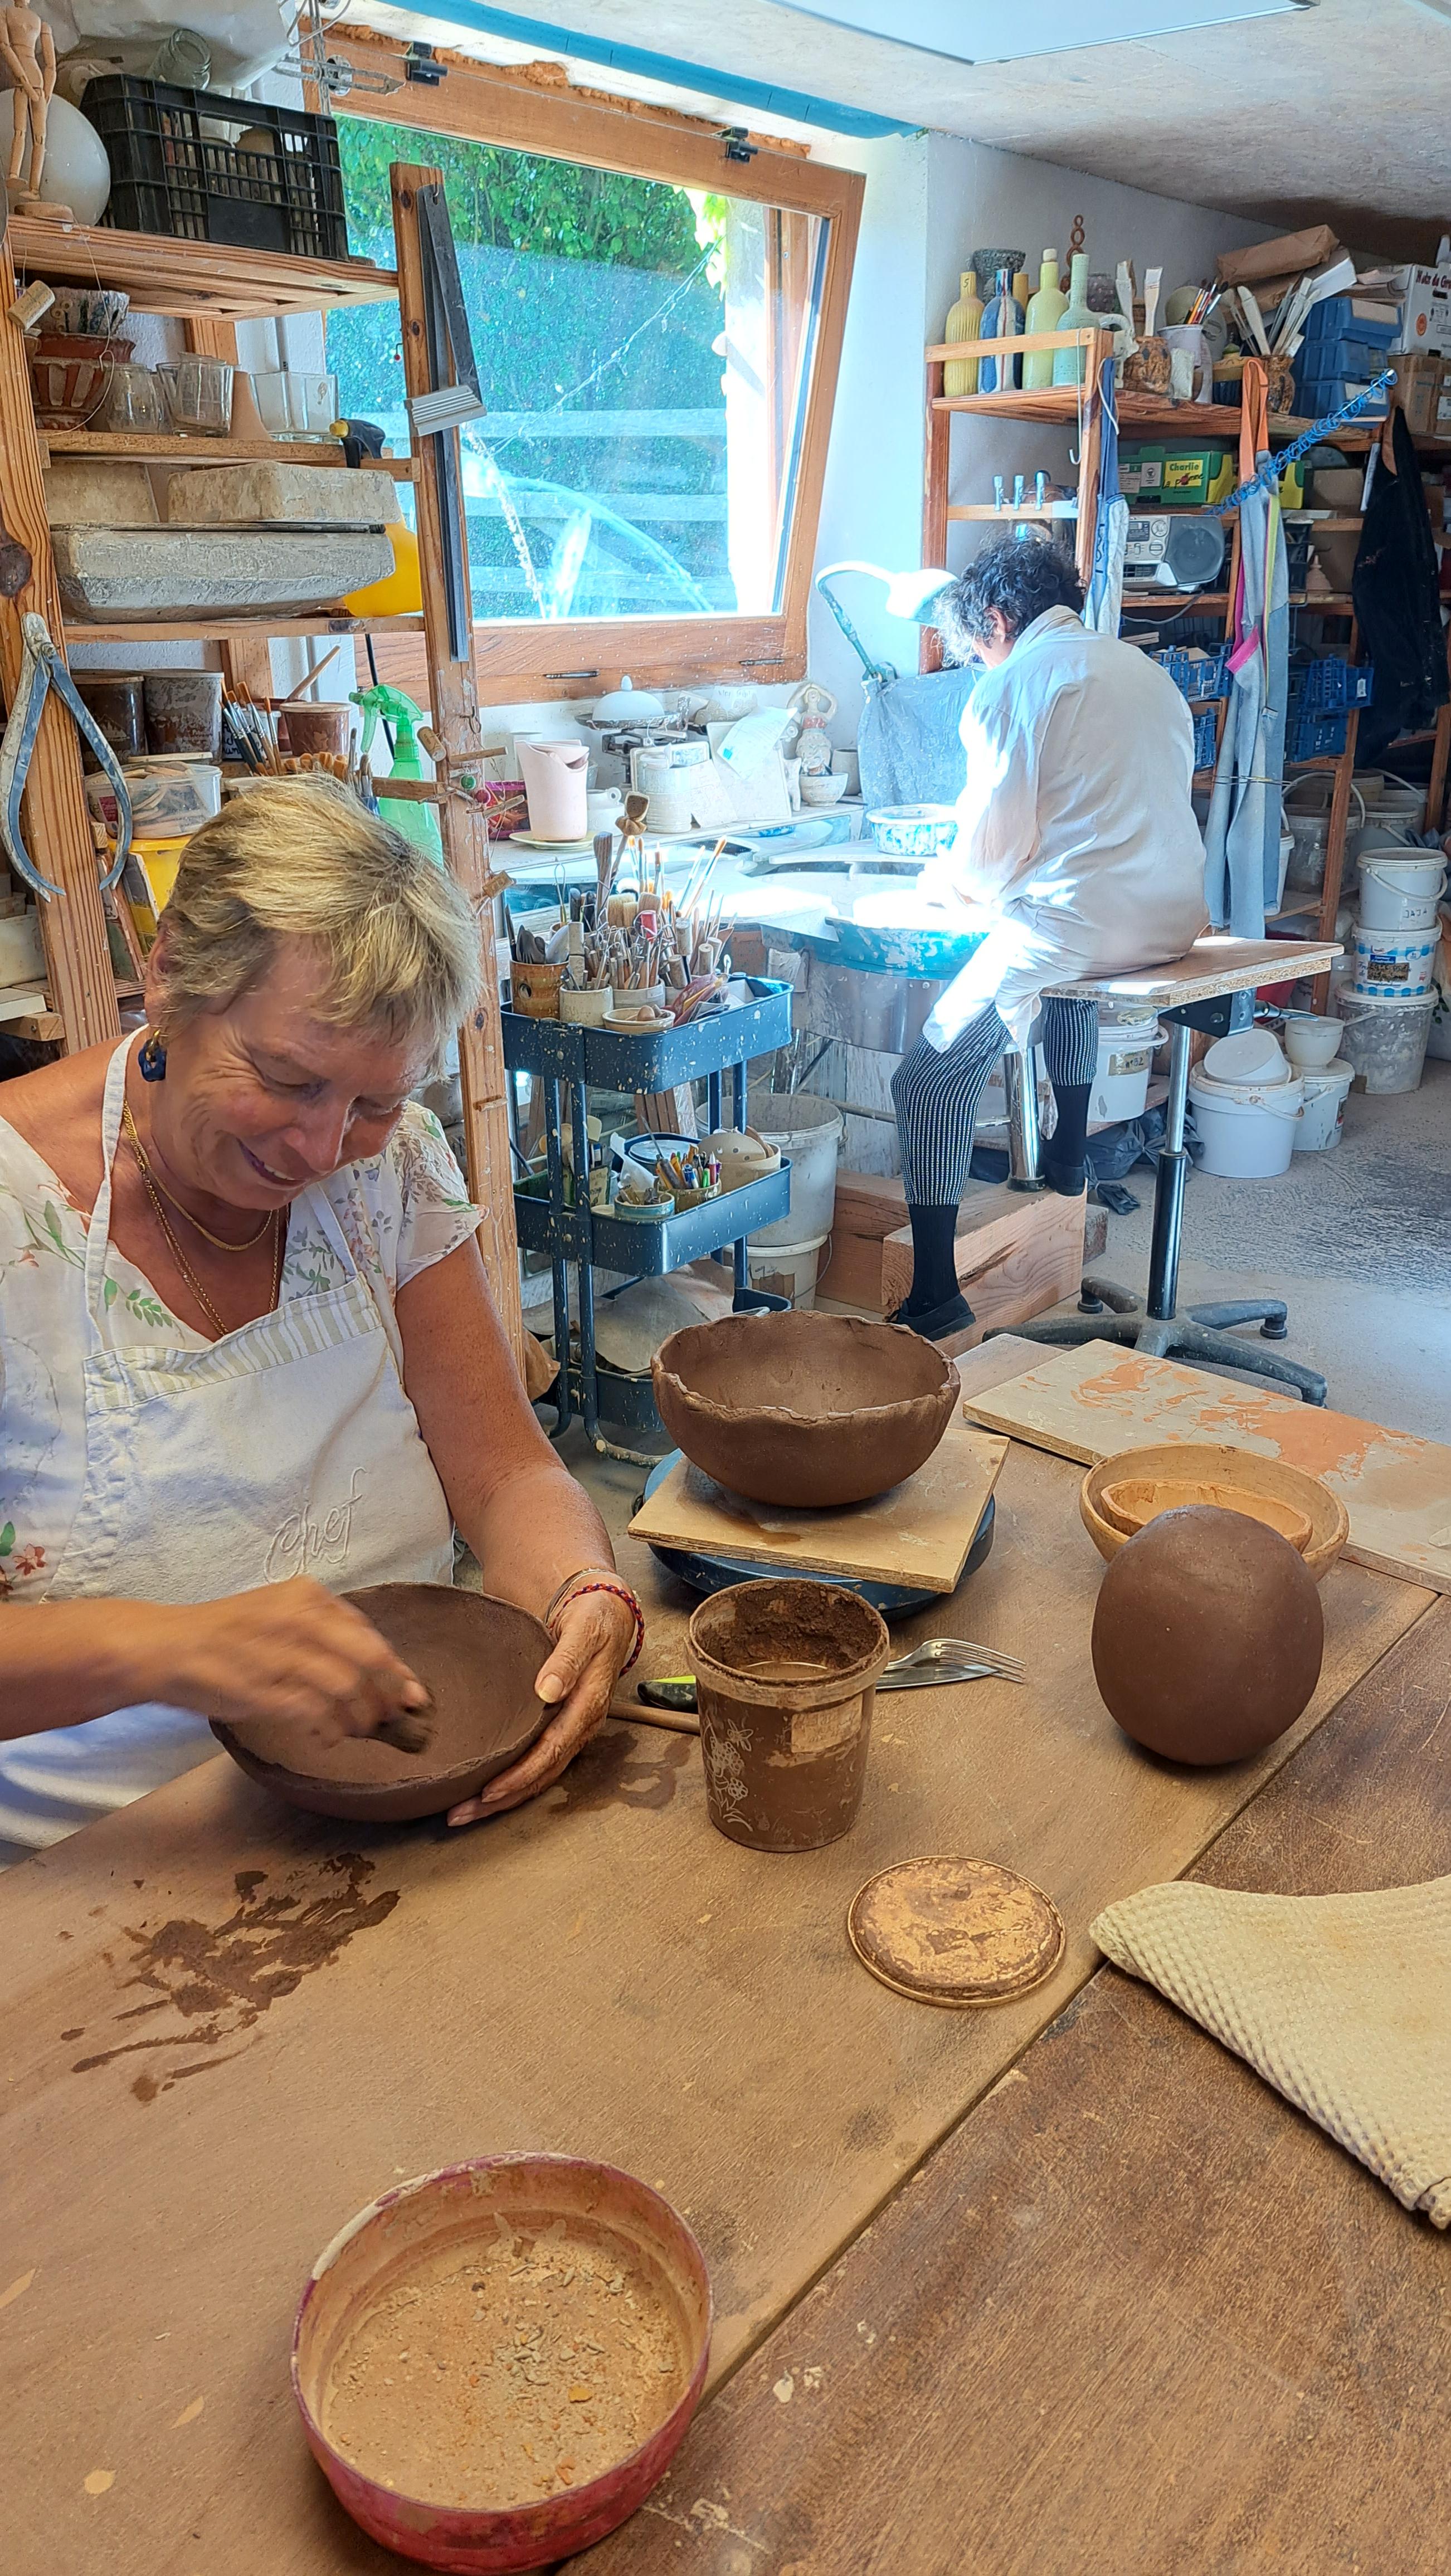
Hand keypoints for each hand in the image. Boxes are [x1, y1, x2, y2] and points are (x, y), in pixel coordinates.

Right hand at [142, 1579, 429, 1747]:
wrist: (168, 1646)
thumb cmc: (225, 1634)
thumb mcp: (277, 1612)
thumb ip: (321, 1632)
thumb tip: (374, 1667)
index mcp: (306, 1595)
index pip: (368, 1632)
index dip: (396, 1666)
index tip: (413, 1690)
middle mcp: (299, 1619)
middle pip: (368, 1659)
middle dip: (391, 1691)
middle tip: (397, 1716)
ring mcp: (282, 1654)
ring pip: (347, 1689)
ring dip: (361, 1716)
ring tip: (359, 1730)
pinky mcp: (264, 1688)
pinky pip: (315, 1713)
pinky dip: (329, 1729)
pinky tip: (327, 1737)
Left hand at [447, 1586, 636, 1826]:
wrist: (607, 1615)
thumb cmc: (593, 1620)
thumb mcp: (584, 1630)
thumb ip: (567, 1659)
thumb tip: (548, 1691)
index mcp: (588, 1705)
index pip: (553, 1750)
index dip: (522, 1774)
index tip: (489, 1791)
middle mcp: (582, 1725)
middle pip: (543, 1773)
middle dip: (503, 1798)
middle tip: (461, 1814)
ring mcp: (572, 1729)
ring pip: (540, 1774)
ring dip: (504, 1797)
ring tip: (465, 1811)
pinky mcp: (561, 1727)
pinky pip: (539, 1762)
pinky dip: (513, 1780)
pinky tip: (487, 1789)